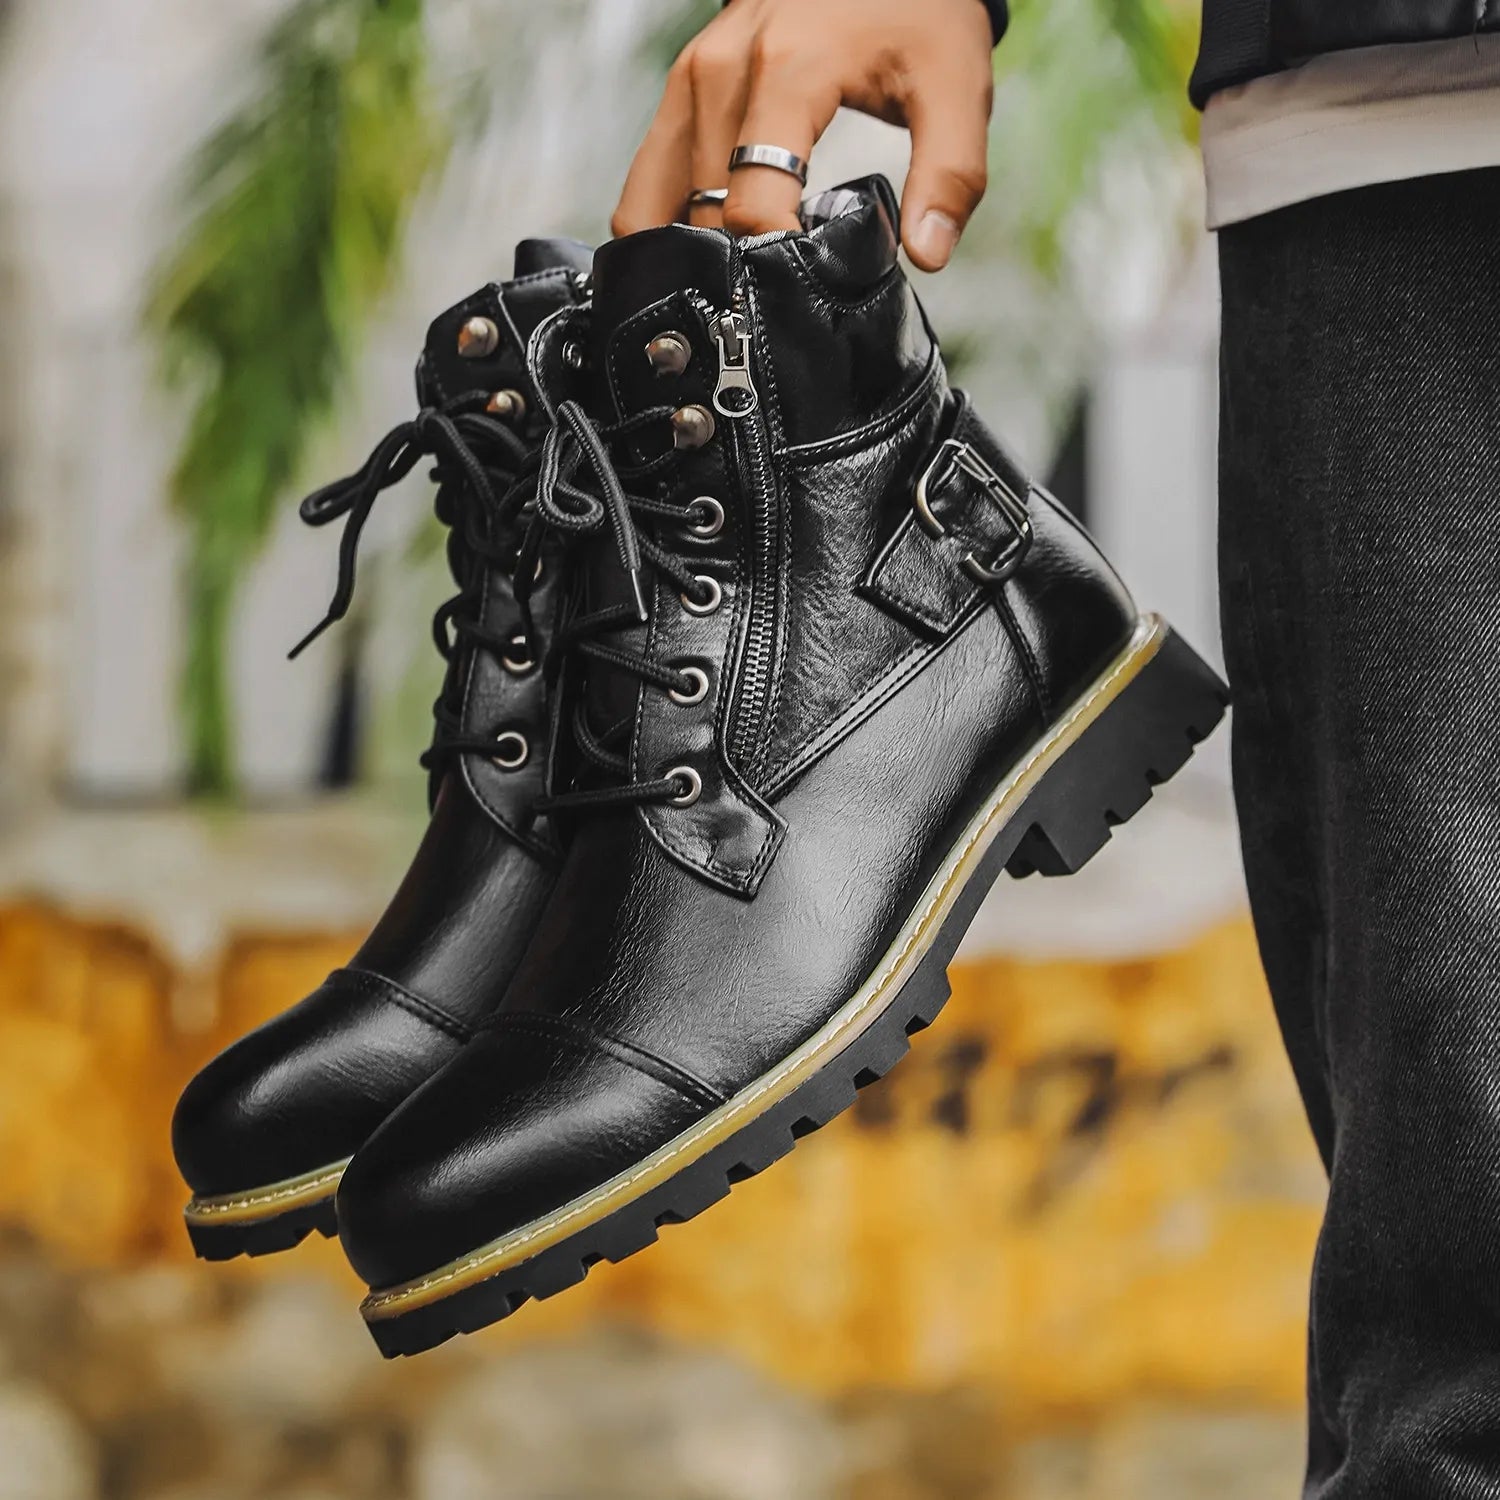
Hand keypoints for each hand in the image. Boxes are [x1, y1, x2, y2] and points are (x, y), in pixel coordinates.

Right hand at [612, 0, 994, 270]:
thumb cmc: (915, 13)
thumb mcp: (955, 86)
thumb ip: (949, 175)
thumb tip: (927, 254)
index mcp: (785, 73)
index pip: (753, 204)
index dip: (775, 264)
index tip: (803, 294)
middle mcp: (721, 73)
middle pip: (704, 213)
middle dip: (737, 267)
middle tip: (777, 300)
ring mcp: (691, 79)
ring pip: (656, 202)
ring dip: (690, 254)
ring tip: (736, 287)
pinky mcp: (680, 89)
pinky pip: (648, 178)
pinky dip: (666, 224)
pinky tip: (702, 254)